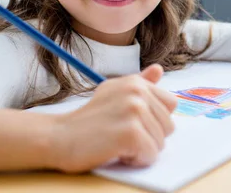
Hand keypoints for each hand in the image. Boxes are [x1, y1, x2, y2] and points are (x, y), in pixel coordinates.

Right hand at [50, 64, 177, 172]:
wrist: (59, 137)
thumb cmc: (88, 120)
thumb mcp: (114, 93)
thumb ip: (140, 83)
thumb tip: (159, 69)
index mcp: (136, 82)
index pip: (171, 105)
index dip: (154, 119)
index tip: (131, 122)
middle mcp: (137, 92)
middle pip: (169, 126)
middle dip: (149, 137)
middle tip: (121, 134)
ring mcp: (134, 111)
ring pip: (160, 143)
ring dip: (141, 150)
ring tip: (116, 142)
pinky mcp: (131, 133)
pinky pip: (150, 155)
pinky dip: (136, 160)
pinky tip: (116, 151)